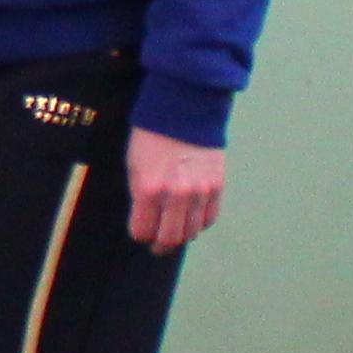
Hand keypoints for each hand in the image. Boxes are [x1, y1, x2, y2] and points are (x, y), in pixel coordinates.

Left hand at [127, 126, 224, 251]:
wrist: (185, 108)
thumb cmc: (153, 133)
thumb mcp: (134, 164)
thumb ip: (139, 195)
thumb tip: (146, 219)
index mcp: (149, 188)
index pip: (143, 231)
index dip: (139, 233)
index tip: (140, 232)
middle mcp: (176, 195)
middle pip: (170, 238)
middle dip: (160, 244)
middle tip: (157, 245)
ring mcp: (200, 192)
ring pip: (191, 232)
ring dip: (181, 235)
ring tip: (175, 230)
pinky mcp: (217, 186)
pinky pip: (210, 218)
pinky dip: (200, 222)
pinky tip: (191, 217)